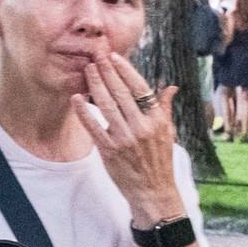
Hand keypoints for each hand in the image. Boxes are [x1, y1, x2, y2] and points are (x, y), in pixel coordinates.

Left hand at [76, 50, 185, 226]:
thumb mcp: (168, 133)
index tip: (114, 56)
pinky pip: (94, 127)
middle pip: (121, 93)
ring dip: (95, 86)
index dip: (125, 70)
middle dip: (107, 72)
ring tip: (87, 70)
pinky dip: (84, 112)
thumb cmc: (160, 159)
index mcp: (157, 120)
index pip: (140, 88)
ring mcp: (125, 139)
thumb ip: (165, 108)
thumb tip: (171, 87)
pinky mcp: (109, 150)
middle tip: (95, 56)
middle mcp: (142, 127)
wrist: (153, 190)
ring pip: (107, 106)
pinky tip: (76, 98)